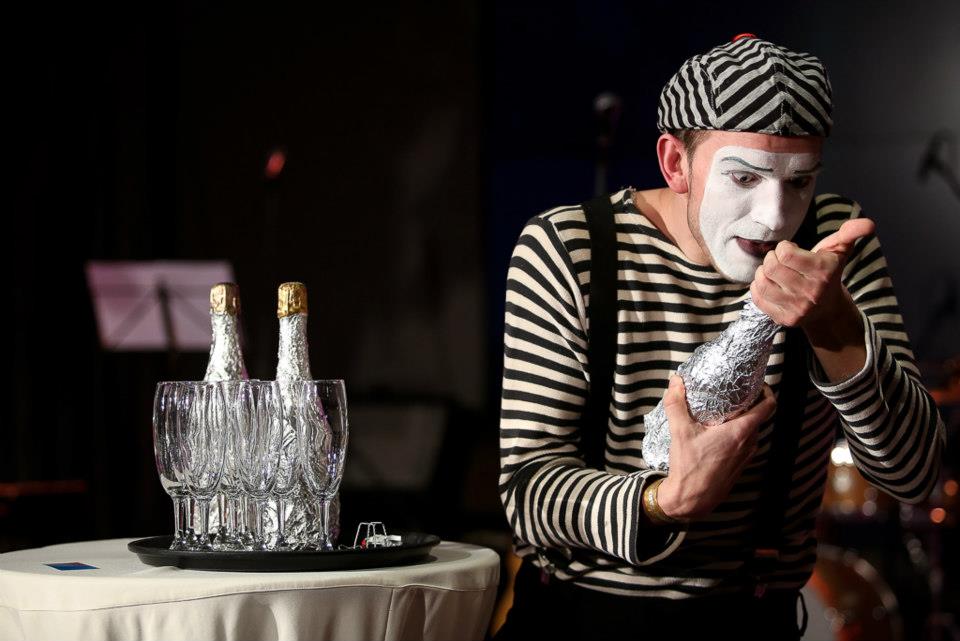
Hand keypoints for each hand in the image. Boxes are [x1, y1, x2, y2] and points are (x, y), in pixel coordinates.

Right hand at [656, 375, 775, 519]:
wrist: (691, 500)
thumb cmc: (690, 467)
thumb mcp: (680, 432)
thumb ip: (676, 404)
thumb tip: (675, 382)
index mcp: (740, 432)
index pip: (768, 407)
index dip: (767, 392)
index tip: (758, 384)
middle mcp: (748, 444)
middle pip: (760, 417)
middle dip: (751, 404)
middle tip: (736, 393)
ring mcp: (746, 457)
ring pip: (752, 432)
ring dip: (744, 420)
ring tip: (727, 412)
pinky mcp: (739, 466)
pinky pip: (745, 444)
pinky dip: (738, 434)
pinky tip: (720, 433)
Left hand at [750, 218, 874, 330]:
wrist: (828, 310)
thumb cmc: (829, 273)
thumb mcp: (840, 250)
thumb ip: (850, 233)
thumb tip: (869, 224)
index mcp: (824, 271)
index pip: (786, 254)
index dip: (783, 247)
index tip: (789, 249)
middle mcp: (811, 292)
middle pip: (771, 267)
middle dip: (771, 258)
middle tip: (778, 259)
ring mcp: (798, 308)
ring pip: (762, 282)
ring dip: (762, 272)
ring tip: (772, 271)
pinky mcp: (785, 320)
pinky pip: (758, 298)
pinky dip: (757, 287)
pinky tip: (768, 284)